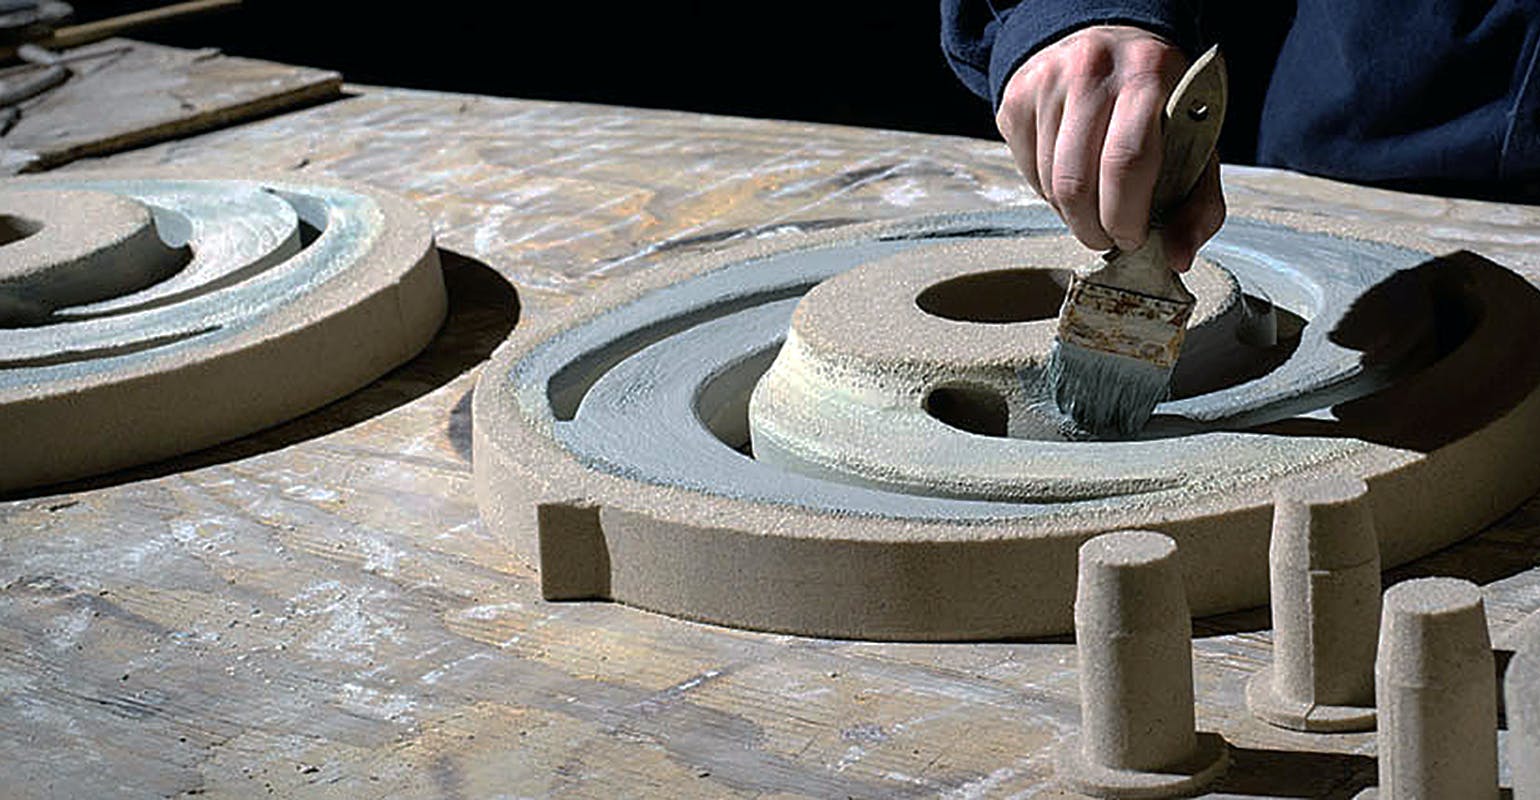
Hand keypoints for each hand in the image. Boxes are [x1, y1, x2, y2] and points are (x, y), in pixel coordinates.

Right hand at [995, 25, 1224, 271]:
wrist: (1107, 42)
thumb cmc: (1158, 102)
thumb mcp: (1194, 140)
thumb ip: (1199, 202)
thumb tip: (1177, 257)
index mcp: (1148, 75)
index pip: (1126, 162)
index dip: (1126, 216)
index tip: (1133, 238)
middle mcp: (1092, 70)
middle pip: (1076, 181)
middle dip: (1092, 228)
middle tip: (1108, 239)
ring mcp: (1047, 80)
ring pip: (1048, 182)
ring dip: (1071, 214)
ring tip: (1093, 209)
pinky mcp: (1015, 96)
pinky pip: (1025, 170)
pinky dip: (1048, 192)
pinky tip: (1070, 180)